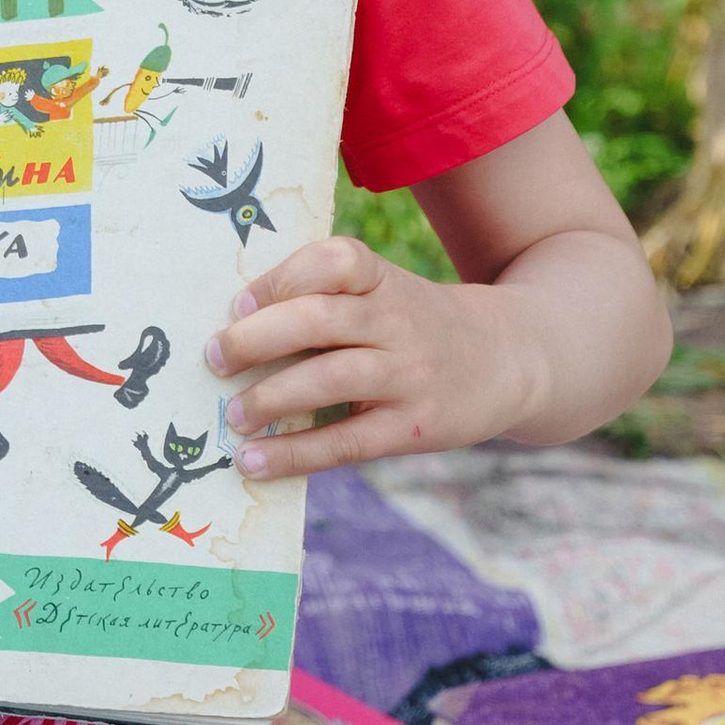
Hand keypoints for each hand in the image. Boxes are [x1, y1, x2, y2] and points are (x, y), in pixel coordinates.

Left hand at [203, 236, 542, 479]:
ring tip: (234, 416)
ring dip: (272, 398)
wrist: (511, 359)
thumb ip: (328, 302)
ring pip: (332, 378)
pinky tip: (253, 462)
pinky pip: (345, 442)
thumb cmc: (418, 325)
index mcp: (384, 279)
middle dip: (257, 338)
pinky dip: (294, 454)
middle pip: (321, 318)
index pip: (334, 261)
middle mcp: (398, 320)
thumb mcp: (387, 294)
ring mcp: (409, 375)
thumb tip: (235, 332)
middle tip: (214, 358)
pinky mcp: (413, 428)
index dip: (281, 278)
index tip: (237, 304)